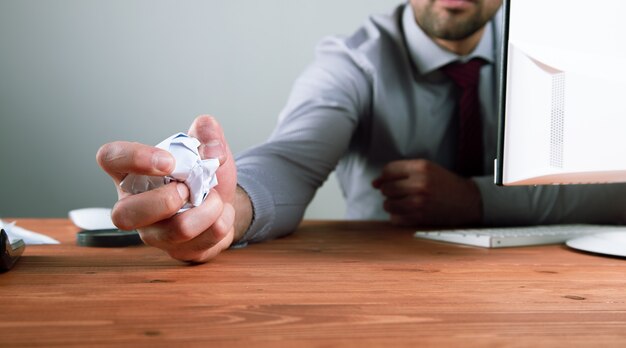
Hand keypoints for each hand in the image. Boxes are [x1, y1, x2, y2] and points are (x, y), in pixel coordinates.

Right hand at [96, 115, 238, 261]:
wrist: (224, 201)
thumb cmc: (202, 174)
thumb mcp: (207, 145)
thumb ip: (208, 133)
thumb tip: (211, 142)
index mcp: (132, 172)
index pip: (110, 158)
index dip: (134, 158)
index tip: (169, 162)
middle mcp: (134, 206)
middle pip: (124, 214)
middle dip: (166, 200)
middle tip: (189, 189)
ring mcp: (153, 232)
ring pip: (172, 232)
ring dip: (206, 211)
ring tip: (216, 199)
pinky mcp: (177, 251)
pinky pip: (199, 244)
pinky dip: (221, 223)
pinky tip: (222, 214)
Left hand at [372, 159, 481, 226]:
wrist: (467, 201)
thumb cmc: (444, 183)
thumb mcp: (426, 169)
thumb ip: (400, 172)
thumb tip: (374, 183)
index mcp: (421, 167)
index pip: (388, 170)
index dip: (385, 176)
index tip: (389, 180)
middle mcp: (419, 184)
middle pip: (386, 188)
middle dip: (389, 191)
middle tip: (400, 192)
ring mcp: (419, 202)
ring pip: (387, 204)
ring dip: (391, 204)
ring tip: (403, 202)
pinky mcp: (420, 217)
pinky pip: (395, 218)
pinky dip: (397, 216)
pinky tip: (407, 212)